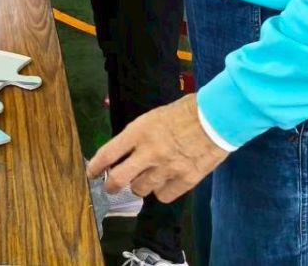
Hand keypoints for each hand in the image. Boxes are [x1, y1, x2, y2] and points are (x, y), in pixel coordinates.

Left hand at [86, 94, 228, 203]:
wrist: (216, 118)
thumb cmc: (184, 112)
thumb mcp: (153, 117)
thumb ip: (137, 135)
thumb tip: (124, 152)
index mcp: (139, 131)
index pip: (108, 153)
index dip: (95, 166)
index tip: (90, 173)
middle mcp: (149, 152)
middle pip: (118, 179)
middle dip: (110, 185)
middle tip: (110, 186)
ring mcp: (166, 169)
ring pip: (140, 189)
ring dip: (139, 185)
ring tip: (145, 178)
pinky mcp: (185, 180)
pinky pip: (163, 196)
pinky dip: (161, 192)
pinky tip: (164, 183)